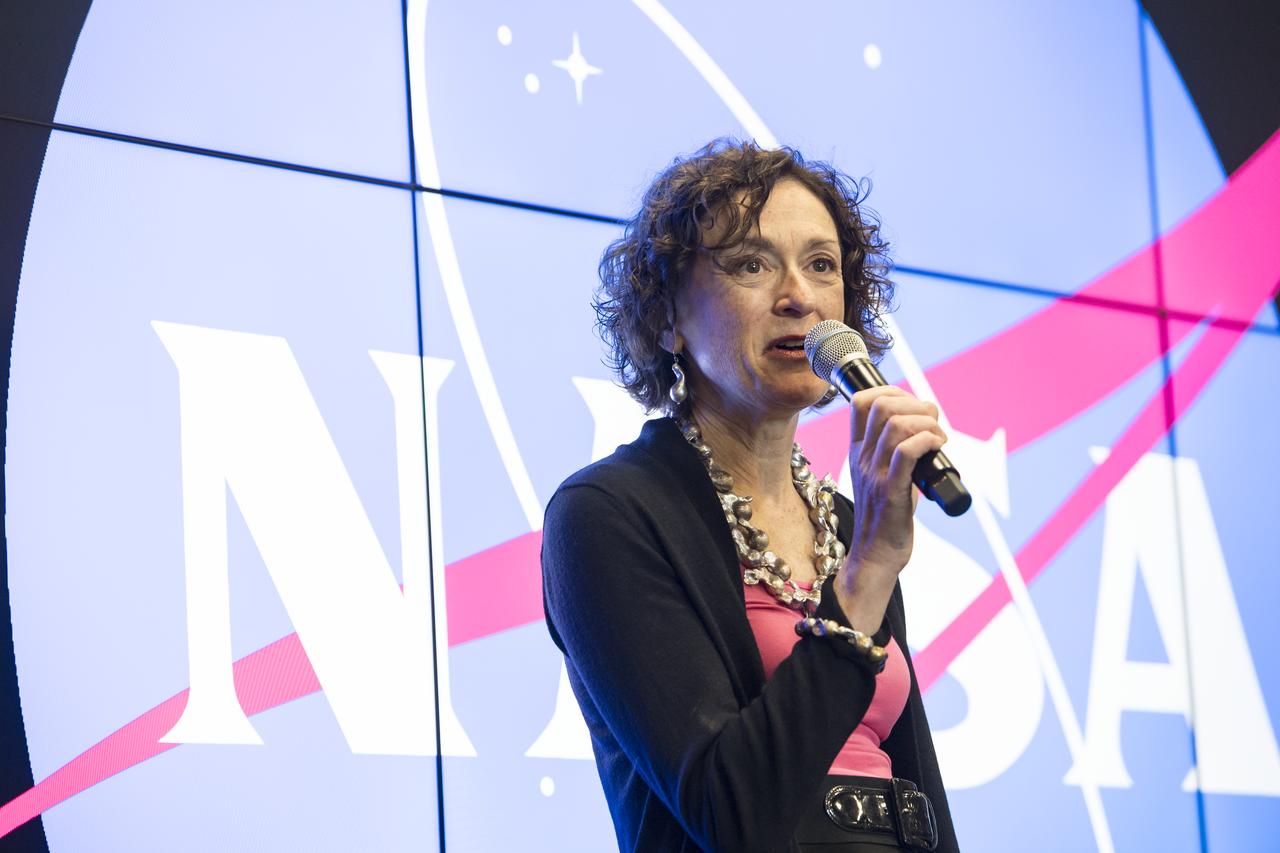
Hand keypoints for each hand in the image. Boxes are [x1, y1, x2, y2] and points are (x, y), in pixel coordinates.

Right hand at [835, 386, 946, 631]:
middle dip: (915, 404)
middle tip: (933, 423)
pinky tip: (937, 448)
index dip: (891, 391)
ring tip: (939, 438)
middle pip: (881, 406)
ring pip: (896, 424)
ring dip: (927, 423)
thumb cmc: (886, 516)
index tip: (913, 405)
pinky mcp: (891, 492)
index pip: (860, 401)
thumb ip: (896, 452)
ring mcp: (874, 474)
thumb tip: (927, 428)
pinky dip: (927, 440)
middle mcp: (862, 458)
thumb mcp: (883, 476)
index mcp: (857, 451)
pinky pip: (906, 452)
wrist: (876, 556)